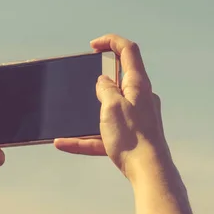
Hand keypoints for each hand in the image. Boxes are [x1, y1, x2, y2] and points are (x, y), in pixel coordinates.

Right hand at [54, 34, 171, 179]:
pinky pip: (104, 134)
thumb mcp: (111, 106)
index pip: (128, 51)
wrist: (148, 171)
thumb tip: (103, 81)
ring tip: (70, 114)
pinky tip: (64, 143)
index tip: (93, 46)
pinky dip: (86, 137)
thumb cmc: (133, 137)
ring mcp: (137, 118)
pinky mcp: (131, 137)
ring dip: (90, 110)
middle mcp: (140, 98)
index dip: (111, 42)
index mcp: (138, 84)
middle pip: (121, 78)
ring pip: (110, 108)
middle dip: (100, 76)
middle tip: (84, 79)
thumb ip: (105, 89)